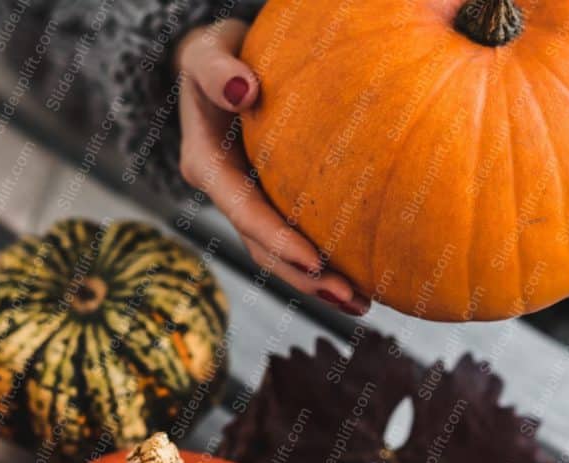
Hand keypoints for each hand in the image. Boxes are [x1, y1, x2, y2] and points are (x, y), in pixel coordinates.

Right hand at [174, 20, 369, 314]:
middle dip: (305, 278)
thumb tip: (242, 90)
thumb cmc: (216, 56)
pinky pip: (293, 234)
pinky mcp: (267, 198)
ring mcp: (246, 199)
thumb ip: (215, 69)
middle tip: (353, 300)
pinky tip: (359, 274)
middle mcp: (226, 191)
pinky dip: (320, 259)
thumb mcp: (206, 52)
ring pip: (278, 252)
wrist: (219, 68)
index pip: (245, 211)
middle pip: (263, 247)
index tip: (316, 263)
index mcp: (207, 165)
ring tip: (361, 304)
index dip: (278, 241)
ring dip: (316, 282)